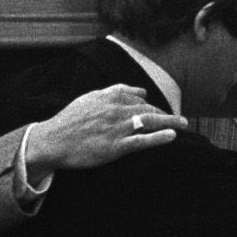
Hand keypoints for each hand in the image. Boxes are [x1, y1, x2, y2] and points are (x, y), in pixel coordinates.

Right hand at [28, 85, 187, 181]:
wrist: (53, 140)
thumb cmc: (68, 121)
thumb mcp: (89, 98)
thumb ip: (113, 92)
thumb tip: (136, 90)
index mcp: (110, 96)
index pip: (139, 97)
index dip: (152, 105)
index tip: (160, 112)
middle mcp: (117, 109)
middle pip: (149, 109)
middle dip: (166, 114)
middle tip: (180, 119)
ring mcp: (118, 128)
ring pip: (150, 122)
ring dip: (171, 122)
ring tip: (184, 124)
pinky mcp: (116, 146)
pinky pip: (142, 141)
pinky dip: (159, 137)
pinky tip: (172, 136)